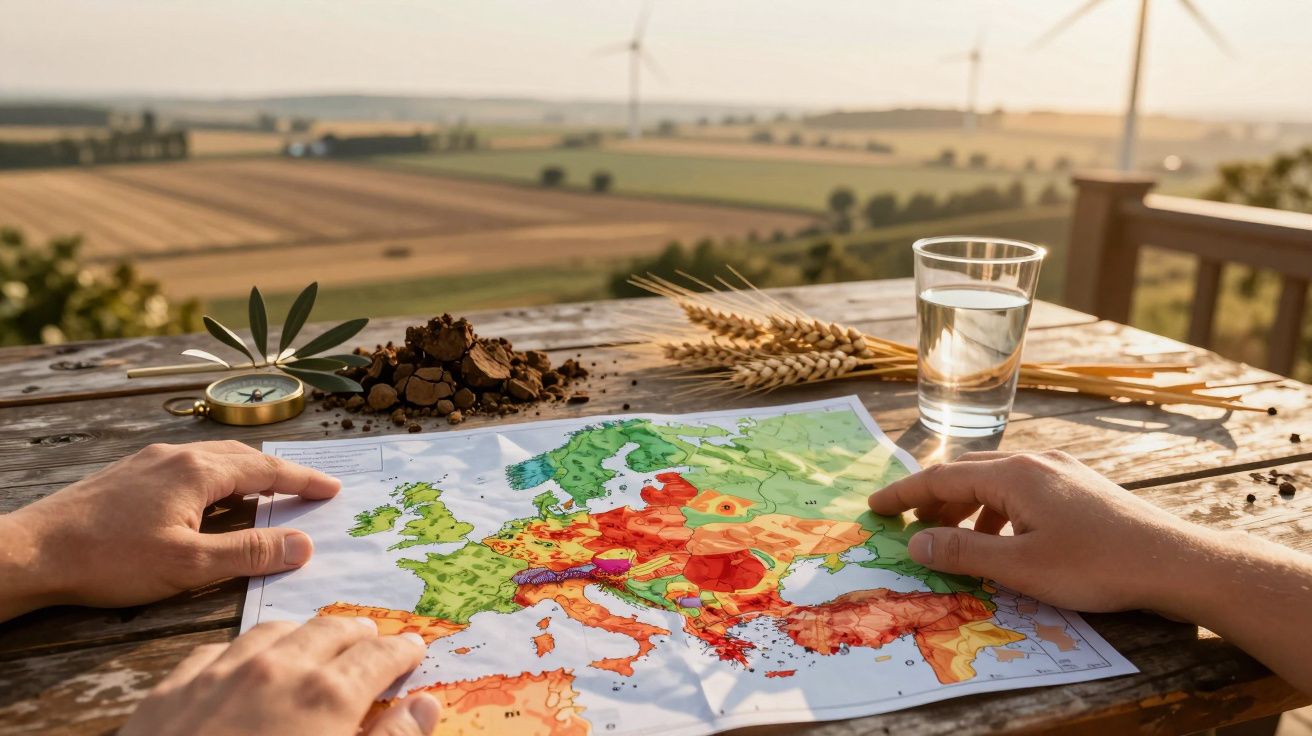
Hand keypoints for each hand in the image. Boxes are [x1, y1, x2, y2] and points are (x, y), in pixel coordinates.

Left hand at [0, 441, 340, 620]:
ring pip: (215, 460)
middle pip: (244, 457)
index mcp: (199, 471)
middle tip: (310, 489)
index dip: (304, 480)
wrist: (32, 552)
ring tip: (269, 492)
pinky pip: (190, 466)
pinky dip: (218, 478)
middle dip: (281, 473)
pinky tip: (212, 499)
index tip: (333, 488)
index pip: (268, 469)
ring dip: (249, 473)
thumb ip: (250, 553)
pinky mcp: (129, 474)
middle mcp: (178, 455)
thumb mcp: (189, 565)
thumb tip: (303, 544)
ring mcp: (150, 461)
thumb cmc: (109, 560)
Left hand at [121, 617, 438, 735]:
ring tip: (315, 640)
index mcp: (328, 695)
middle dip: (356, 633)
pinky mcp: (172, 690)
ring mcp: (220, 674)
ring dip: (303, 633)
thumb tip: (424, 705)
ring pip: (272, 632)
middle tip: (372, 637)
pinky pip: (217, 651)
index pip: (378, 656)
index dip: (400, 651)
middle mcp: (277, 670)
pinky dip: (243, 651)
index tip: (412, 648)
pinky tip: (244, 662)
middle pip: (329, 632)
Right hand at [867, 450, 1212, 614]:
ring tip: (951, 539)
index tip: (874, 507)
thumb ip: (962, 553)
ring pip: (997, 482)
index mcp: (1014, 475)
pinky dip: (997, 511)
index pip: (942, 476)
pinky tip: (1003, 540)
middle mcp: (1035, 462)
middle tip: (906, 524)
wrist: (1173, 561)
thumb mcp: (1020, 566)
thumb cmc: (1095, 565)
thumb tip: (914, 543)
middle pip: (968, 472)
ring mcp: (1061, 471)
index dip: (904, 494)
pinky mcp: (1080, 487)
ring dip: (966, 508)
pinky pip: (1022, 491)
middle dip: (932, 498)